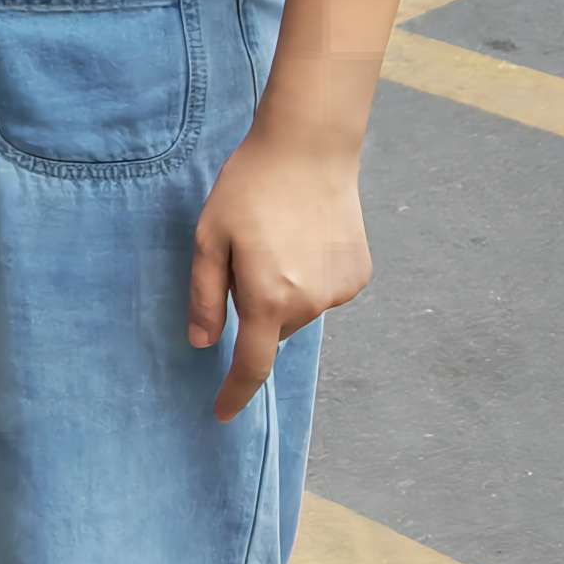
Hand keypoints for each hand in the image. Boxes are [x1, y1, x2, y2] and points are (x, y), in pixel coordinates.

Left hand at [189, 130, 371, 418]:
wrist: (309, 149)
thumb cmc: (248, 188)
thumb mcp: (209, 237)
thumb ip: (206, 297)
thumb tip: (203, 345)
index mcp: (268, 298)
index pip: (251, 365)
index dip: (234, 393)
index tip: (221, 414)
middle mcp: (311, 304)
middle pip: (273, 327)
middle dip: (255, 305)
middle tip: (245, 253)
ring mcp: (340, 292)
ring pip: (300, 310)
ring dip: (284, 290)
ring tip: (278, 235)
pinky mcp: (360, 275)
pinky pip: (324, 291)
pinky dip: (310, 276)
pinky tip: (305, 235)